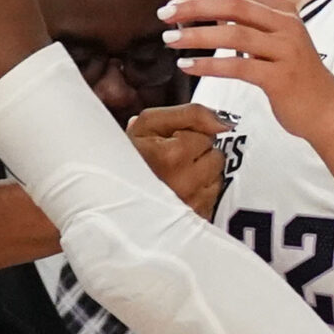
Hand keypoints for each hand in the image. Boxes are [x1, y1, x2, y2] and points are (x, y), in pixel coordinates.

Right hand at [128, 102, 226, 219]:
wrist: (107, 192)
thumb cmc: (126, 156)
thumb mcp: (149, 123)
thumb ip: (192, 114)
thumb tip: (226, 123)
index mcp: (172, 155)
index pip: (206, 136)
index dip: (188, 137)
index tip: (168, 145)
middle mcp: (184, 183)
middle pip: (216, 158)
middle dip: (198, 156)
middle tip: (172, 161)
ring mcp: (190, 205)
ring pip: (216, 180)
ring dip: (201, 177)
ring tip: (175, 178)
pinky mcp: (194, 219)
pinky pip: (212, 201)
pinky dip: (199, 196)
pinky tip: (179, 193)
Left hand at [160, 0, 333, 141]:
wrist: (328, 111)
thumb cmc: (294, 77)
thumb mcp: (274, 42)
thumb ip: (248, 25)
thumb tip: (205, 13)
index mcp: (283, 10)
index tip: (175, 2)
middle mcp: (287, 25)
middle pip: (233, 6)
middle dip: (194, 8)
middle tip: (164, 15)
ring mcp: (286, 50)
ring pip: (233, 35)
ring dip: (196, 36)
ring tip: (170, 40)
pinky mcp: (281, 77)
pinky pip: (238, 67)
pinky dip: (209, 64)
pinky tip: (187, 66)